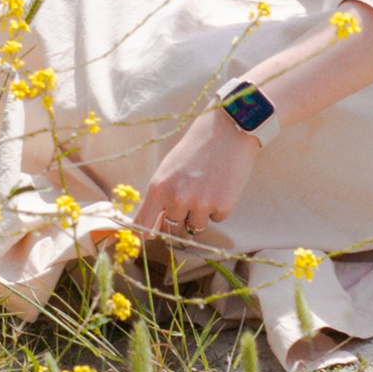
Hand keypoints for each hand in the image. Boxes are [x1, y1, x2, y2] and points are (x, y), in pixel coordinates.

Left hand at [133, 107, 256, 250]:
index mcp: (159, 188)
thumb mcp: (169, 168)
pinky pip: (216, 219)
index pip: (144, 224)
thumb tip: (152, 230)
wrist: (228, 130)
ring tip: (207, 187)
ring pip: (195, 227)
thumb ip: (160, 197)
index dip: (144, 236)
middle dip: (180, 219)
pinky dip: (219, 207)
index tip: (146, 241)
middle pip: (172, 230)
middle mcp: (177, 199)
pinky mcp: (222, 206)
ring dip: (200, 214)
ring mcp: (201, 204)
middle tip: (191, 197)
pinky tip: (221, 185)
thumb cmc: (196, 148)